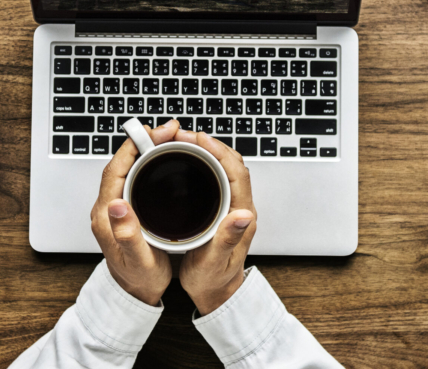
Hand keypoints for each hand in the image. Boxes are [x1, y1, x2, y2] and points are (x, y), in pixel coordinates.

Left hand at [91, 120, 181, 305]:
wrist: (134, 293)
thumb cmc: (138, 279)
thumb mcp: (137, 261)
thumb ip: (127, 235)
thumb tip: (117, 205)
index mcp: (106, 216)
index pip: (115, 169)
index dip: (133, 147)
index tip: (154, 133)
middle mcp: (108, 207)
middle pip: (122, 163)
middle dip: (144, 141)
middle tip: (170, 130)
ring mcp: (116, 206)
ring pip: (128, 167)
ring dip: (147, 149)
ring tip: (169, 138)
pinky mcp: (125, 208)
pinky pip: (134, 176)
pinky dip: (149, 162)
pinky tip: (164, 158)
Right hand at [174, 131, 256, 314]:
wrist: (217, 293)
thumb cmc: (213, 280)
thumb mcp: (215, 262)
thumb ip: (228, 239)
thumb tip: (244, 215)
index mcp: (241, 216)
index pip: (237, 173)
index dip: (219, 151)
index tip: (199, 139)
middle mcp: (240, 206)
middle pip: (231, 163)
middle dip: (209, 144)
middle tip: (182, 135)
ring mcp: (232, 205)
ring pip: (224, 167)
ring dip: (206, 151)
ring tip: (182, 141)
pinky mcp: (223, 206)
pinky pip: (217, 175)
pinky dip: (203, 162)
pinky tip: (186, 160)